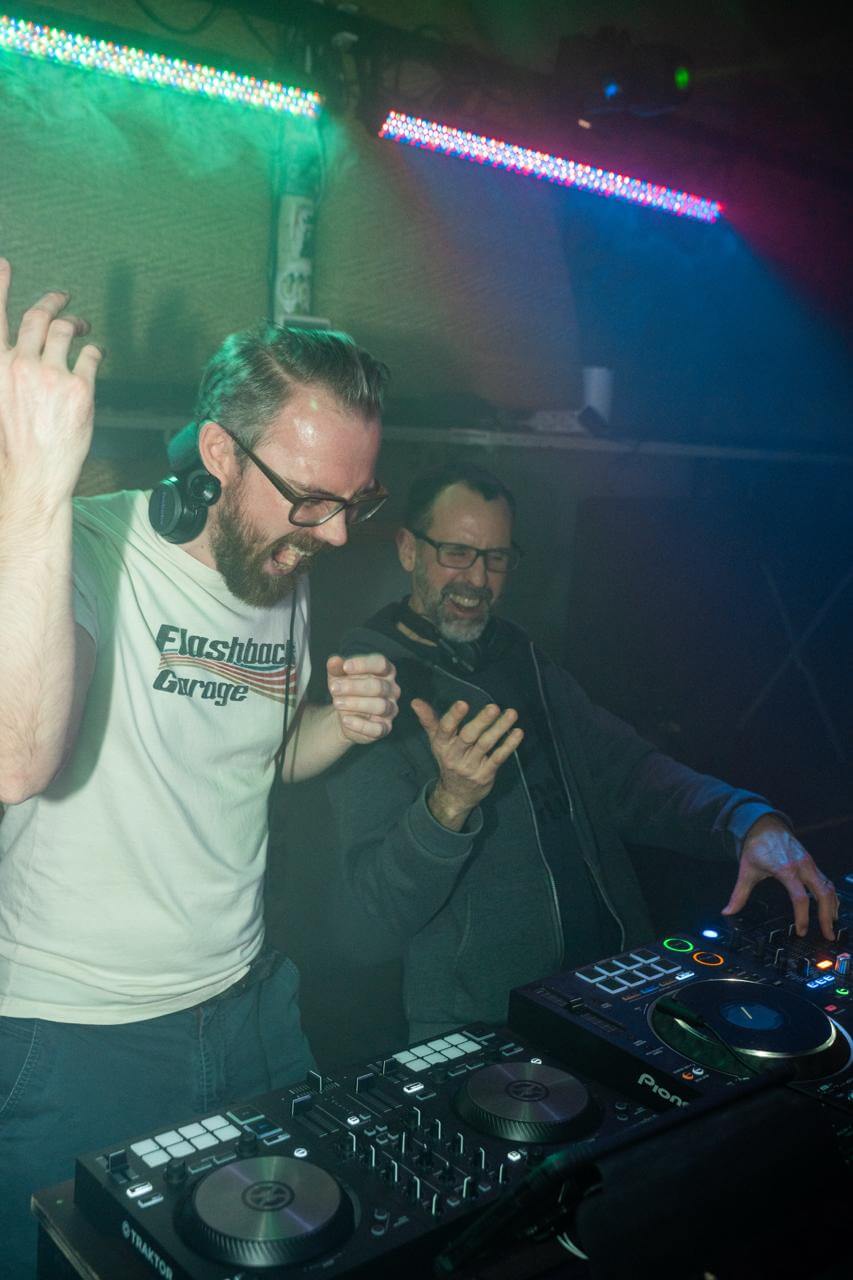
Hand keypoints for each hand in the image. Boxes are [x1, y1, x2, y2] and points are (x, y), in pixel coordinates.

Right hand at [0, 258, 101, 503]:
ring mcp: (51, 374)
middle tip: (62, 298)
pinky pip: (91, 356)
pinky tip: (96, 353)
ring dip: (75, 323)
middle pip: (38, 316)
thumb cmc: (16, 443)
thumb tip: (23, 352)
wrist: (34, 473)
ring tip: (82, 327)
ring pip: (65, 330)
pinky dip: (94, 350)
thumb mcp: (2, 398)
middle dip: (52, 301)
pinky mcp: (79, 387)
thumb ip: (10, 369)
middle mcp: (20, 363)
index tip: (4, 264)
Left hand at [327, 653, 398, 743]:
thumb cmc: (347, 691)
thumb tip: (334, 661)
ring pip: (379, 706)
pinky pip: (377, 728)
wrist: (345, 717)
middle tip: (334, 688)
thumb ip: (337, 668)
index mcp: (385, 672)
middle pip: (378, 686)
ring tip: (337, 703)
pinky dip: (360, 725)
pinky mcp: (385, 727)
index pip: (381, 664)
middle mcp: (392, 690)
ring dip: (356, 704)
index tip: (345, 667)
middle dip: (354, 687)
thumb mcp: (338, 677)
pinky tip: (345, 719)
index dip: (363, 664)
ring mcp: (391, 709)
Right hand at [412, 698, 523, 830]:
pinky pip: (498, 758)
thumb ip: (429, 720)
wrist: (456, 794)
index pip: (445, 729)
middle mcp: (455, 755)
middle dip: (481, 721)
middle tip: (494, 707)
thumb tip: (415, 701)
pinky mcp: (485, 774)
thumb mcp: (437, 741)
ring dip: (499, 728)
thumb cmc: (448, 759)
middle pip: (468, 736)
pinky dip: (509, 745)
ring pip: (486, 745)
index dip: (454, 716)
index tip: (463, 703)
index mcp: (442, 744)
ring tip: (511, 713)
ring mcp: (471, 766)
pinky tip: (518, 732)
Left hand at [722, 816, 838, 939]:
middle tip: (828, 935)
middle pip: (822, 893)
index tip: (801, 931)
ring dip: (831, 907)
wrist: (765, 825)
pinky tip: (830, 907)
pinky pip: (826, 881)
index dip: (802, 917)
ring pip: (828, 887)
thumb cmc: (756, 846)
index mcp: (785, 869)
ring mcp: (809, 864)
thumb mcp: (746, 871)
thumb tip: (728, 911)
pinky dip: (831, 896)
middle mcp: (802, 866)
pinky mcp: (812, 863)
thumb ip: (739, 894)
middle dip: (826, 916)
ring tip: (831, 925)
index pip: (800, 897)